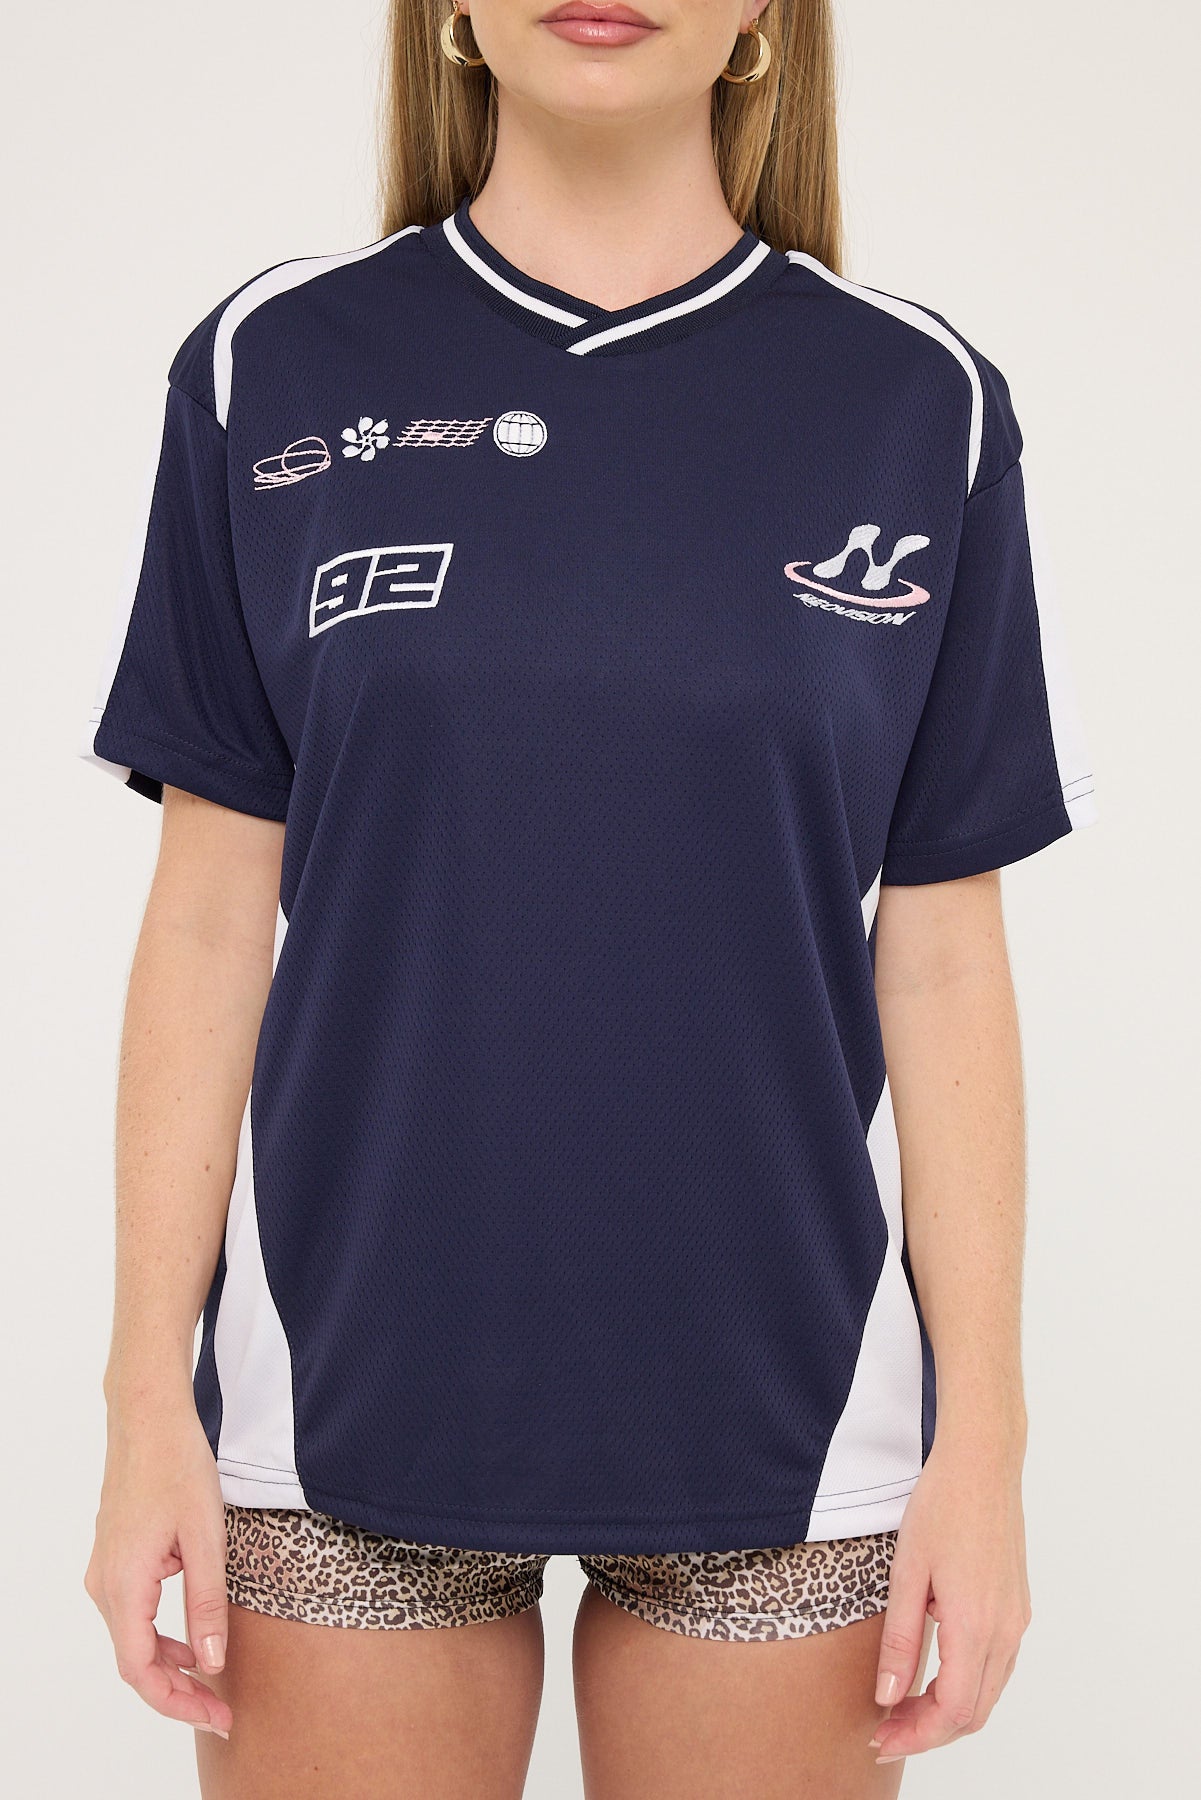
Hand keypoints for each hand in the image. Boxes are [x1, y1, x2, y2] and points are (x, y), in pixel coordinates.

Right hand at [84, 1400, 232, 1737]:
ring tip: (212, 1682)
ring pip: (133, 1637)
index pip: (140, 1669)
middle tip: (222, 1710)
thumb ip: (207, 1603)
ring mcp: (105, 1571)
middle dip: (178, 1690)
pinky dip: (161, 1634)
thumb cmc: (178, 1467)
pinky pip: (133, 1613)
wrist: (149, 1418)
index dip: (177, 1703)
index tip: (216, 1717)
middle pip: (135, 1660)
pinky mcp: (115, 1558)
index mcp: (124, 1585)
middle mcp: (105, 1585)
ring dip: (169, 1664)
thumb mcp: (206, 1538)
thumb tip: (209, 1662)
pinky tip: (192, 1636)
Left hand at [868, 1437, 1031, 1763]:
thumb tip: (887, 1697)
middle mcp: (1005, 1631)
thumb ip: (900, 1641)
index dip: (917, 1735)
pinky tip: (932, 1673)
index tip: (881, 1738)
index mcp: (976, 1625)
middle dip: (929, 1731)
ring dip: (947, 1710)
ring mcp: (1016, 1620)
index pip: (953, 1711)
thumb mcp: (906, 1573)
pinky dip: (965, 1684)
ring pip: (987, 1692)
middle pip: (973, 1712)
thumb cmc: (942, 1506)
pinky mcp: (1016, 1607)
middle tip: (885, 1729)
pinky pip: (996, 1666)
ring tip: (901, 1705)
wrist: (983, 1463)